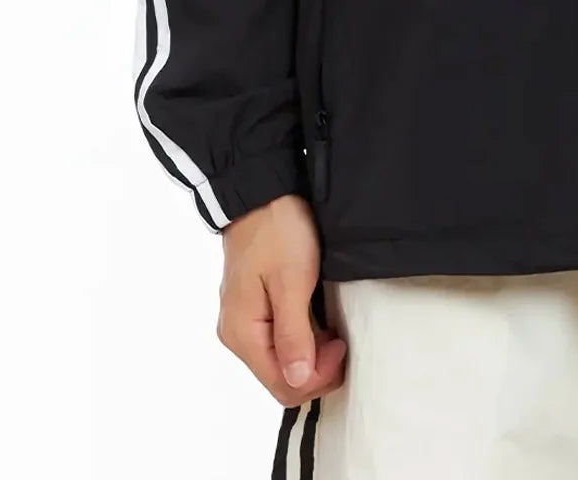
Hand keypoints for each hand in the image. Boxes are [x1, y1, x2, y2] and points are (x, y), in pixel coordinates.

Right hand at [218, 193, 346, 404]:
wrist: (263, 192)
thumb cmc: (276, 230)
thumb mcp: (292, 281)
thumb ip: (293, 334)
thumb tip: (297, 380)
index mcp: (242, 333)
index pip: (281, 385)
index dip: (316, 377)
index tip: (339, 348)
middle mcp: (238, 334)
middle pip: (279, 376)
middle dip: (315, 369)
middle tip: (340, 340)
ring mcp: (244, 321)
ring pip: (280, 359)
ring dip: (310, 354)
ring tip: (332, 330)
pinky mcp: (254, 307)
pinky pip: (278, 339)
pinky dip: (302, 338)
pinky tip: (318, 320)